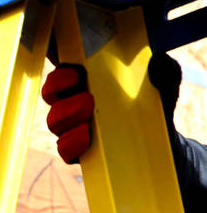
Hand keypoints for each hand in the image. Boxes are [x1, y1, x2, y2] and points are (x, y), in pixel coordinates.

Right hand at [42, 54, 182, 164]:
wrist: (162, 140)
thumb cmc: (154, 105)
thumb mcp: (162, 84)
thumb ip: (161, 71)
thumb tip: (157, 61)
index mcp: (85, 82)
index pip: (61, 74)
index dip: (61, 74)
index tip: (77, 73)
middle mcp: (72, 103)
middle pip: (51, 96)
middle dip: (64, 95)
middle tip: (88, 98)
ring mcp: (72, 128)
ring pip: (54, 122)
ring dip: (66, 117)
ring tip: (87, 119)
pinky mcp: (77, 152)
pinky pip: (64, 150)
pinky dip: (70, 143)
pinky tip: (85, 137)